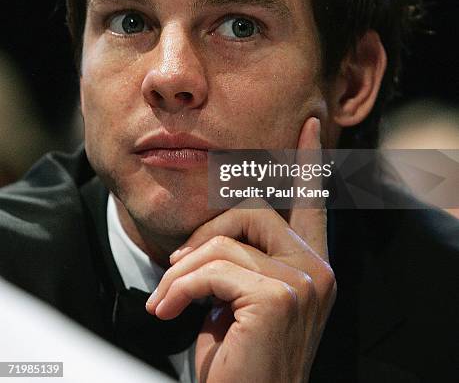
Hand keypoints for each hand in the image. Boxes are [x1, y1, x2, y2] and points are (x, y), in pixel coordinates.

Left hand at [146, 117, 335, 381]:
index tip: (308, 125)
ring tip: (164, 300)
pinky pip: (214, 267)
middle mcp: (316, 269)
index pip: (312, 203)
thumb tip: (209, 235)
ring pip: (225, 241)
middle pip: (252, 209)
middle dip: (205, 232)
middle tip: (174, 268)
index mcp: (310, 267)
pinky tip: (168, 311)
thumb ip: (240, 262)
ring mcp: (303, 281)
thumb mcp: (237, 301)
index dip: (308, 161)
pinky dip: (180, 286)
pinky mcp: (278, 296)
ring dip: (182, 270)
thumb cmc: (236, 361)